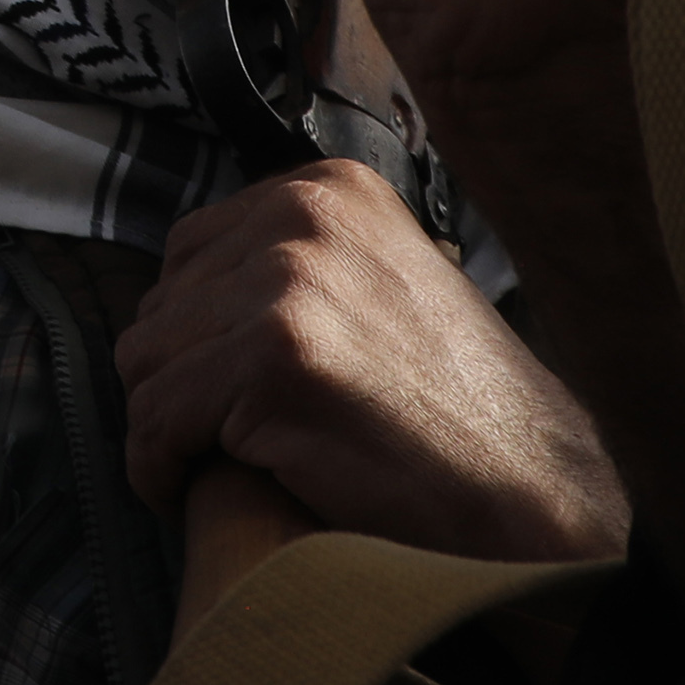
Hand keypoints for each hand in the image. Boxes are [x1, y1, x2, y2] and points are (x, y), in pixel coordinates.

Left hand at [117, 164, 625, 562]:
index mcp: (330, 190)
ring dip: (164, 428)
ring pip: (148, 363)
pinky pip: (157, 419)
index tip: (209, 389)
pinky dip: (156, 466)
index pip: (192, 251)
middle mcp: (304, 216)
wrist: (537, 494)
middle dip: (174, 382)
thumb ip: (302, 267)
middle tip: (208, 442)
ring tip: (202, 469)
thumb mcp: (387, 287)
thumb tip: (194, 295)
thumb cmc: (464, 413)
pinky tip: (183, 491)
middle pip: (161, 305)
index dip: (192, 333)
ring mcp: (287, 283)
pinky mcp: (272, 361)